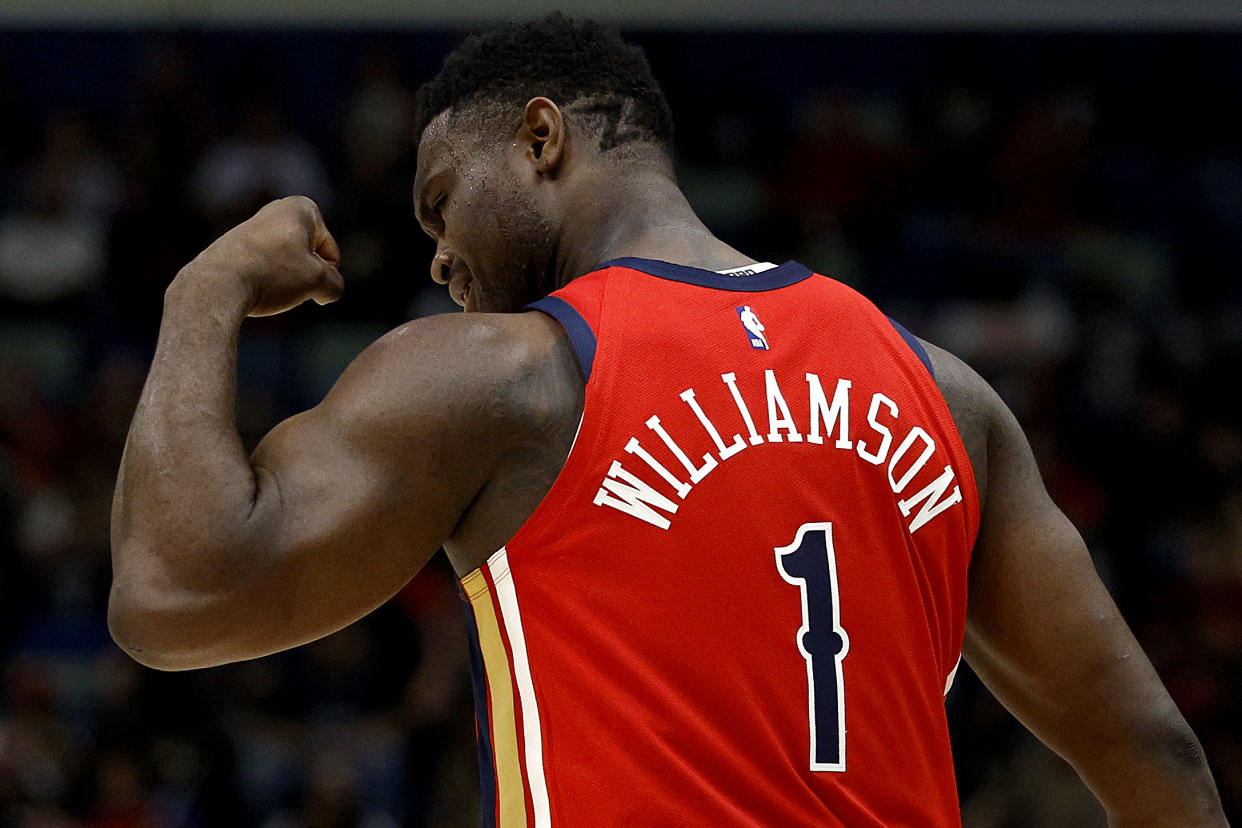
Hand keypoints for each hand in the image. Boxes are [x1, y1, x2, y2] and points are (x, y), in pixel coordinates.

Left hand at [181, 196, 344, 316]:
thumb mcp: (320, 283)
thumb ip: (335, 284)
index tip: (300, 277)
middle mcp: (278, 209)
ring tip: (265, 286)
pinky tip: (250, 287)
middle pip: (309, 257)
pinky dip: (263, 281)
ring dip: (284, 281)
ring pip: (287, 265)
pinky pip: (264, 268)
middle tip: (284, 283)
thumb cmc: (272, 275)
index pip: (331, 255)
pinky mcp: (236, 244)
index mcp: (302, 208)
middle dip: (304, 275)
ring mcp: (255, 226)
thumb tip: (324, 291)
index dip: (321, 275)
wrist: (217, 284)